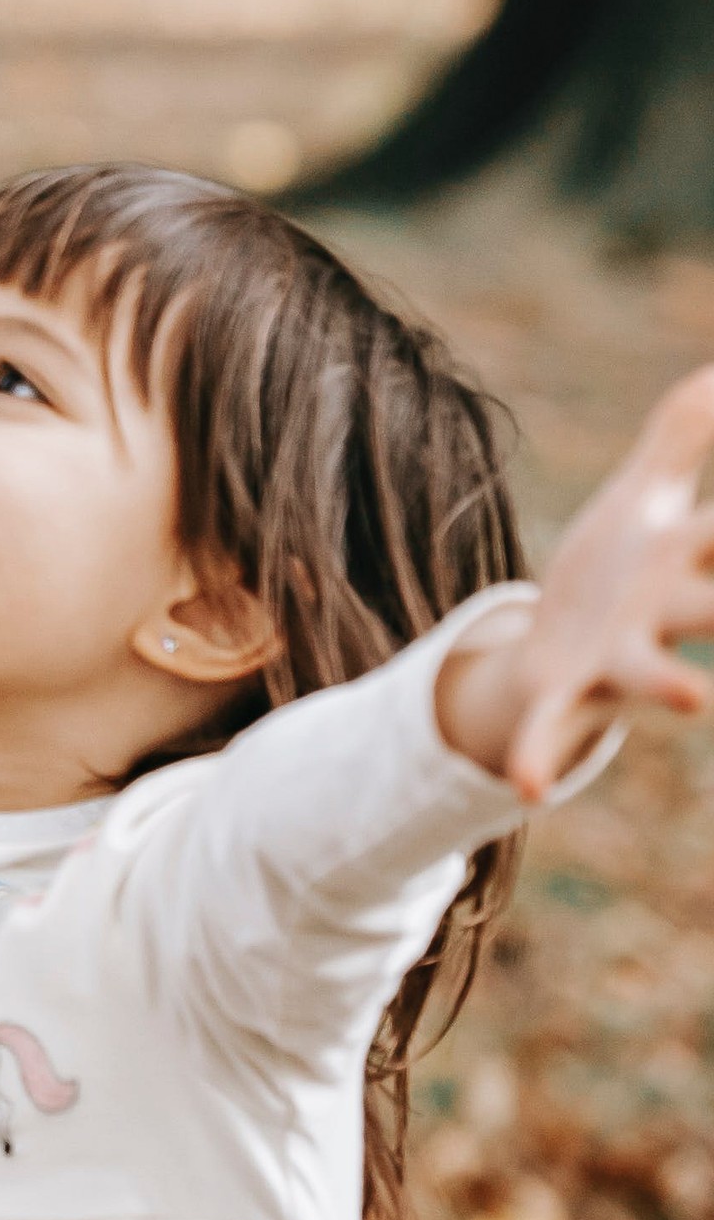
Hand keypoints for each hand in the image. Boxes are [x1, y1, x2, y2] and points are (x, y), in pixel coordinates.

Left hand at [439, 365, 713, 799]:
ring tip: (691, 693)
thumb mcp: (648, 495)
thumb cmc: (624, 565)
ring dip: (669, 684)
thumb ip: (684, 431)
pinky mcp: (565, 692)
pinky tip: (528, 788)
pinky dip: (541, 756)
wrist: (569, 646)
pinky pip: (554, 729)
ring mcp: (621, 659)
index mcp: (690, 560)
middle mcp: (669, 614)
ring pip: (653, 674)